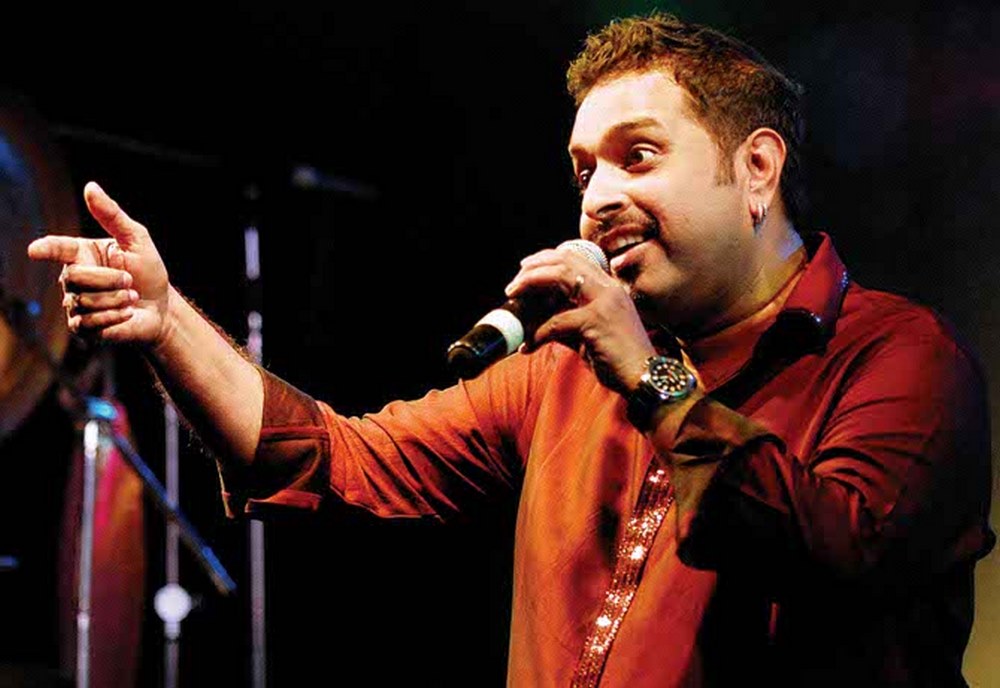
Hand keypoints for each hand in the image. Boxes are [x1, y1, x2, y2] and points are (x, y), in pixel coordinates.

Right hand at [27, 182, 169, 345]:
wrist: (161, 308)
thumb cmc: (148, 271)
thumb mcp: (137, 240)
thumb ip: (112, 215)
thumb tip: (90, 187)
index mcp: (81, 253)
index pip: (57, 248)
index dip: (46, 249)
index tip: (35, 251)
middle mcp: (72, 278)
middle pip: (75, 277)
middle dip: (109, 279)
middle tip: (130, 281)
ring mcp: (74, 304)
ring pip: (83, 301)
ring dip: (116, 299)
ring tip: (131, 297)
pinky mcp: (82, 328)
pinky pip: (89, 323)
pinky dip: (114, 317)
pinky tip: (126, 314)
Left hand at [504, 244, 656, 393]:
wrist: (646, 378)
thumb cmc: (619, 359)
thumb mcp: (590, 334)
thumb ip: (567, 322)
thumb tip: (538, 323)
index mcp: (609, 288)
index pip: (575, 257)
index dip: (546, 258)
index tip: (525, 268)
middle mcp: (608, 288)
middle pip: (564, 260)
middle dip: (533, 268)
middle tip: (513, 285)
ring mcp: (604, 301)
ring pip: (560, 277)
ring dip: (530, 284)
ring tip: (512, 298)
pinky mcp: (597, 321)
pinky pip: (556, 322)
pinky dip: (537, 334)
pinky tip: (527, 346)